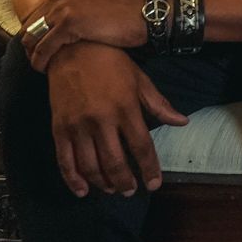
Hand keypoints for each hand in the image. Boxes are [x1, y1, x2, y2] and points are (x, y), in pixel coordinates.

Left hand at [22, 0, 146, 72]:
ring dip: (33, 56)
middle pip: (29, 26)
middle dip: (30, 47)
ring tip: (40, 67)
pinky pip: (44, 48)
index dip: (32, 34)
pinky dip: (41, 61)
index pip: (33, 15)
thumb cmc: (121, 12)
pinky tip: (45, 69)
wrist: (143, 16)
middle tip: (38, 61)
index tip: (38, 48)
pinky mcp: (68, 24)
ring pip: (33, 38)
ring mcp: (63, 8)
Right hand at [46, 42, 186, 197]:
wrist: (73, 49)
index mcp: (126, 108)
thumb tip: (182, 122)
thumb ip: (159, 104)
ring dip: (103, 183)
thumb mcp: (140, 79)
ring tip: (113, 190)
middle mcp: (102, 120)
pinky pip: (64, 161)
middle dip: (125, 182)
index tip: (154, 184)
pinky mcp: (59, 128)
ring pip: (90, 166)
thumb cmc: (112, 63)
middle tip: (131, 191)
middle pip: (115, 162)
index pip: (142, 146)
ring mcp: (78, 126)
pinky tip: (83, 190)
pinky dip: (73, 180)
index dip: (149, 169)